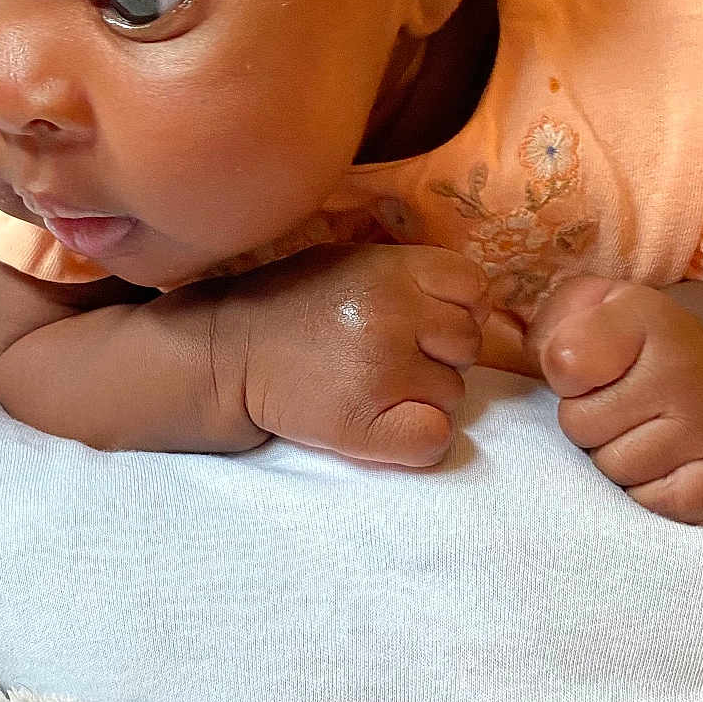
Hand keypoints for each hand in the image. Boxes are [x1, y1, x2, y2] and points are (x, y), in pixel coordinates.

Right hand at [214, 243, 491, 466]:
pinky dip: (416, 438)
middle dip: (436, 354)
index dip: (454, 309)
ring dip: (421, 396)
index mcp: (394, 269)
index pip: (474, 288)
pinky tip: (380, 422)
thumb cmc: (293, 305)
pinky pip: (435, 439)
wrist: (228, 354)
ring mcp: (383, 371)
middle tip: (383, 356)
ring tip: (369, 385)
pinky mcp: (366, 425)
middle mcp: (394, 315)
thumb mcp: (351, 262)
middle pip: (468, 344)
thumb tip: (472, 304)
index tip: (418, 322)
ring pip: (453, 395)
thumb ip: (410, 276)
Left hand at [525, 274, 702, 523]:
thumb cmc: (625, 344)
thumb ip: (552, 328)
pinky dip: (645, 491)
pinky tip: (660, 457)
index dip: (562, 373)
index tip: (586, 365)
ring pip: (613, 469)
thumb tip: (554, 367)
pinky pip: (653, 504)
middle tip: (616, 401)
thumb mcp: (582, 309)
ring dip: (613, 454)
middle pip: (580, 426)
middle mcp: (689, 369)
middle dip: (585, 418)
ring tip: (638, 426)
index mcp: (647, 317)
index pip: (566, 363)